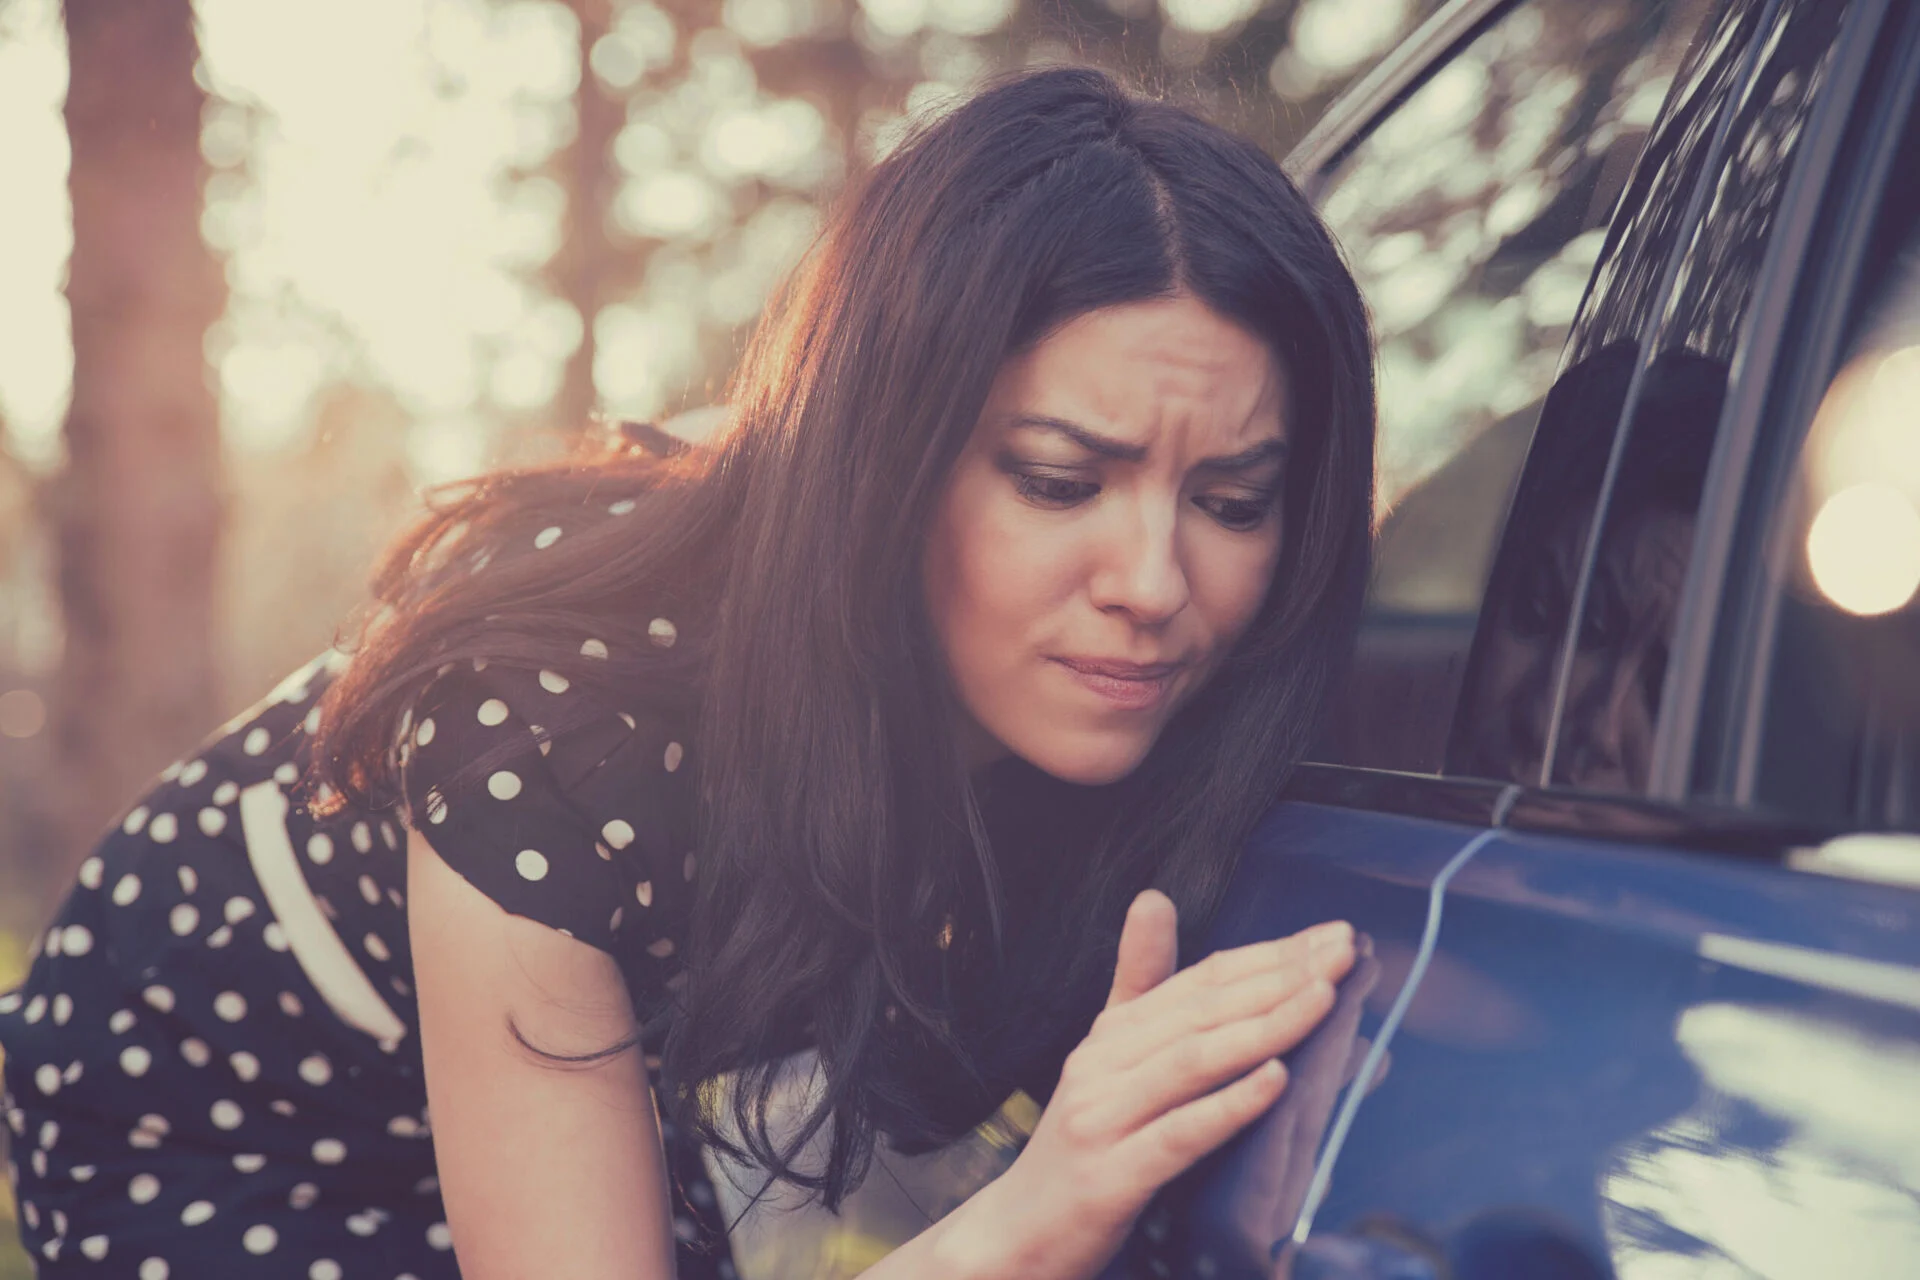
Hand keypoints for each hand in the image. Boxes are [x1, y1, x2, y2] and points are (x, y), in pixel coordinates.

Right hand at [946, 890, 1356, 1279]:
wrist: (1021, 1232)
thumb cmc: (1085, 1146)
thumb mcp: (1110, 1061)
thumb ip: (1140, 986)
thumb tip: (1155, 898)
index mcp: (1113, 1033)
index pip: (1200, 980)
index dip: (1267, 954)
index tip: (1331, 936)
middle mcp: (1103, 1063)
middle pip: (1202, 1011)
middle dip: (1280, 977)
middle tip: (1344, 953)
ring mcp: (1102, 1118)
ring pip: (1193, 1062)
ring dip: (1264, 1026)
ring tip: (1323, 999)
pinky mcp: (1109, 1177)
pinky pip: (1177, 1135)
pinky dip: (1228, 1106)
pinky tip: (1277, 1081)